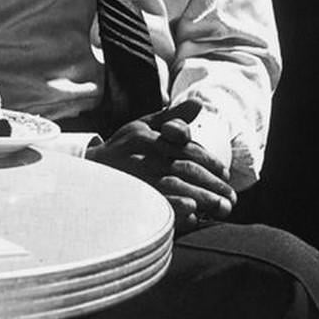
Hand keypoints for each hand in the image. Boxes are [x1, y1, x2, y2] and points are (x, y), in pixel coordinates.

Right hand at [86, 99, 236, 233]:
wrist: (87, 171)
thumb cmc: (121, 146)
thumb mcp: (143, 125)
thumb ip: (172, 118)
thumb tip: (198, 104)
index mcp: (147, 136)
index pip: (186, 148)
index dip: (209, 161)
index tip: (224, 174)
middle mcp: (142, 155)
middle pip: (185, 168)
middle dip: (212, 183)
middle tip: (231, 198)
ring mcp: (135, 178)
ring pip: (175, 186)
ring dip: (202, 198)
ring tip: (221, 208)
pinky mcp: (129, 198)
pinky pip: (157, 203)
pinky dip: (176, 207)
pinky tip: (193, 214)